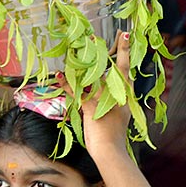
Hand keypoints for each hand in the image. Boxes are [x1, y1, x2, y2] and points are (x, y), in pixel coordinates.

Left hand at [74, 32, 130, 156]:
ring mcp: (106, 100)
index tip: (125, 35)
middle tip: (112, 34)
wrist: (111, 152)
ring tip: (77, 50)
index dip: (126, 52)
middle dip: (115, 49)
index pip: (126, 70)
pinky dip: (66, 84)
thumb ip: (109, 101)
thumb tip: (101, 90)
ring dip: (83, 63)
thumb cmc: (112, 136)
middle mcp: (118, 95)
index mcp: (125, 97)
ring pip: (94, 76)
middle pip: (115, 67)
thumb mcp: (115, 115)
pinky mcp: (93, 107)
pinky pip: (77, 92)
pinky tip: (59, 76)